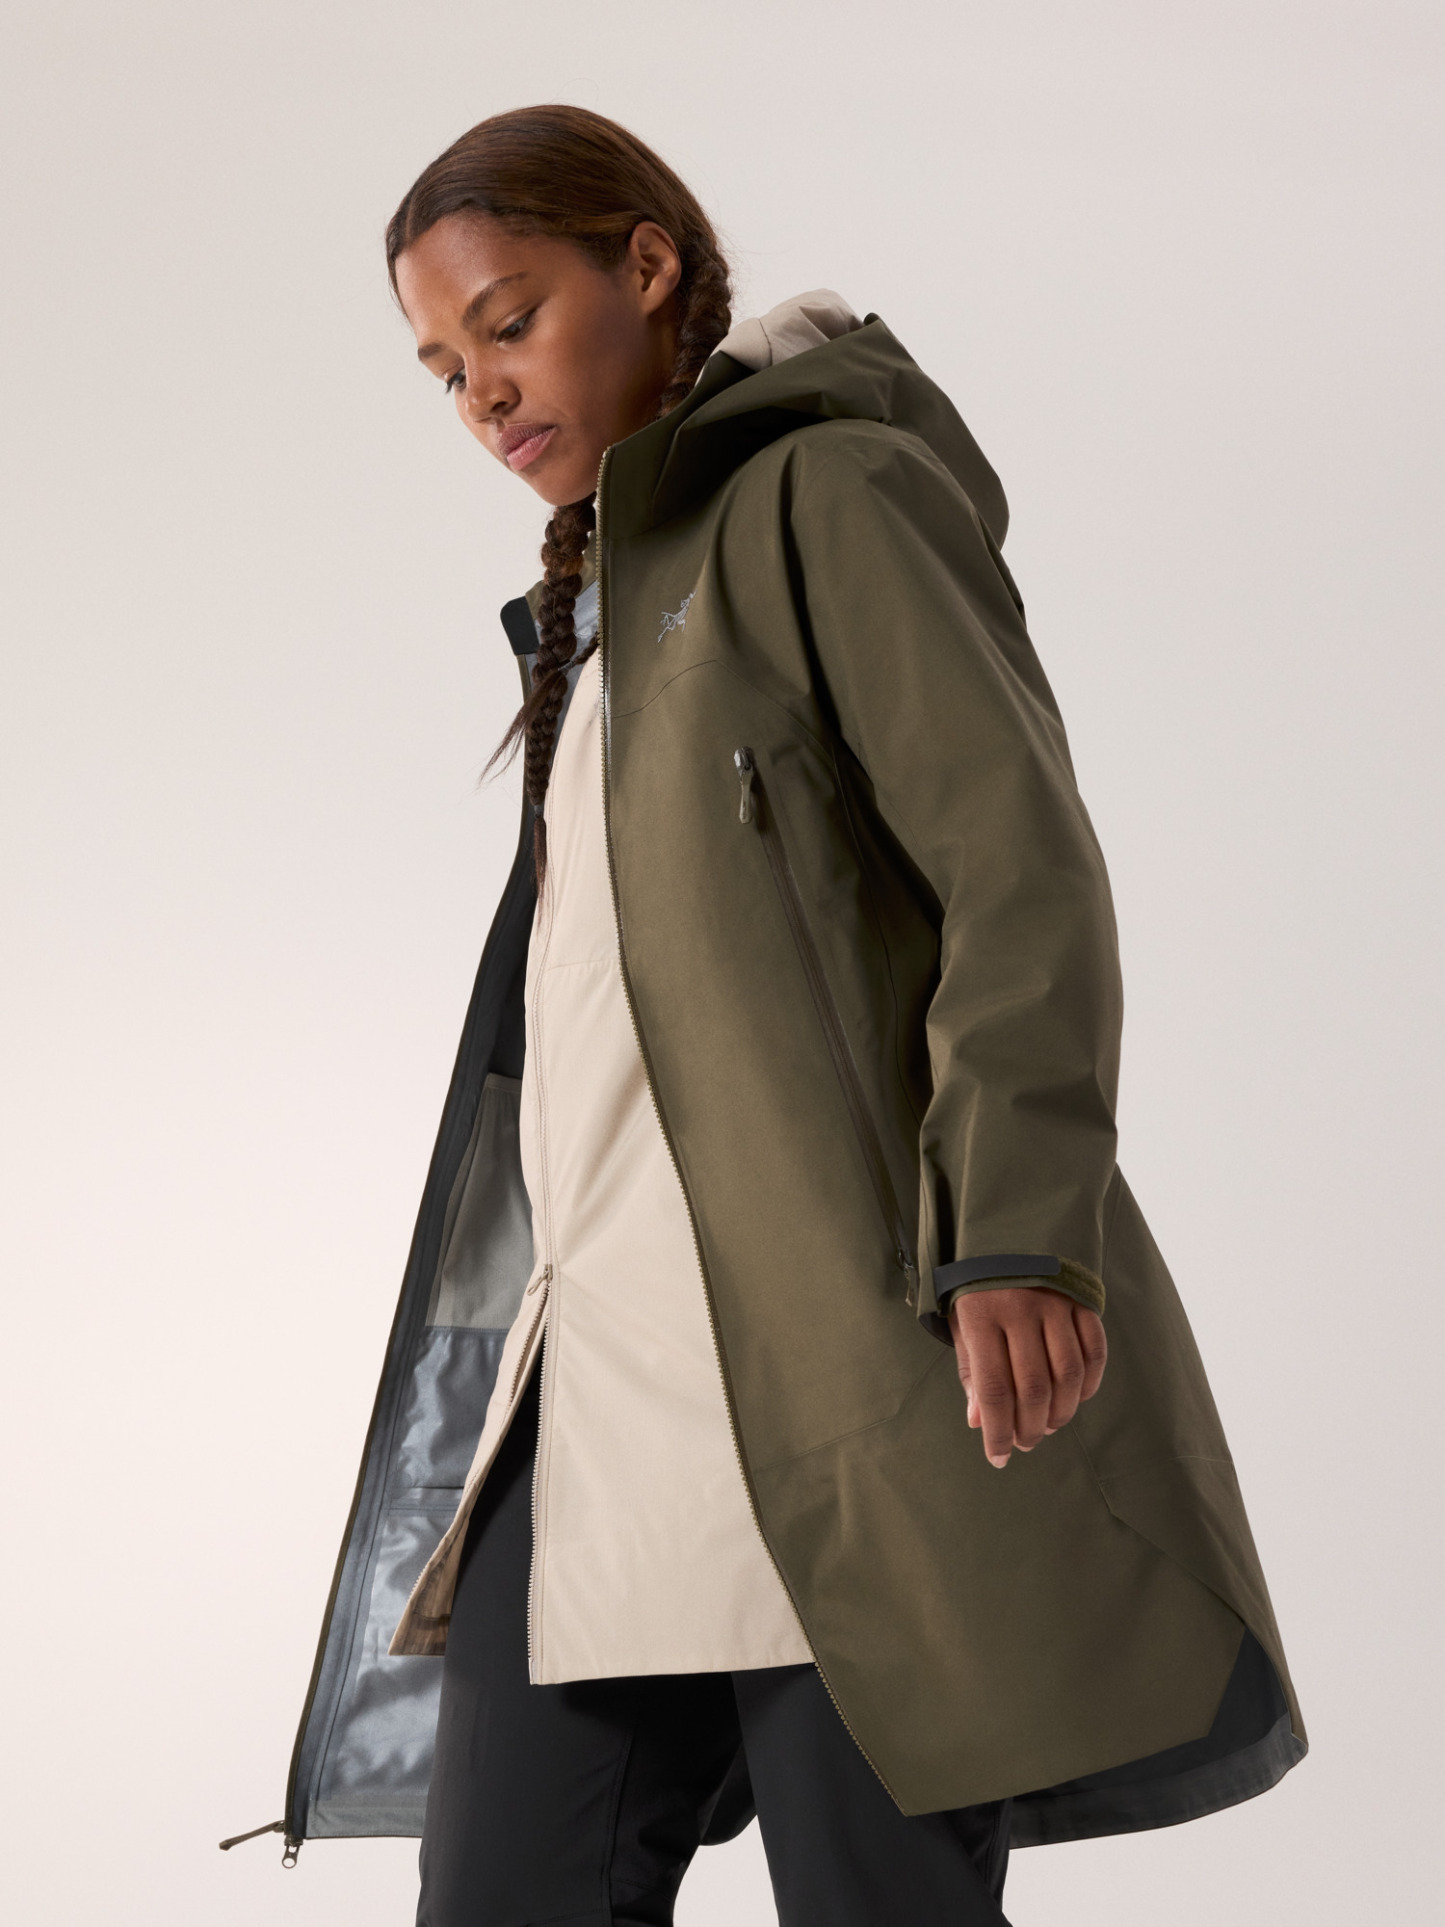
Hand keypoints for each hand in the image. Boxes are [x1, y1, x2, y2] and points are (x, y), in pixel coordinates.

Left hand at [948, 1286, 1106, 1468]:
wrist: (1008, 1231)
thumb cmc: (978, 1287)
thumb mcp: (962, 1323)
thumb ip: (972, 1371)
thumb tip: (980, 1422)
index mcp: (981, 1315)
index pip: (993, 1390)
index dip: (998, 1431)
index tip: (998, 1458)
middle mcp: (1020, 1309)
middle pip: (1034, 1388)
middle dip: (1030, 1427)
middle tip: (1026, 1443)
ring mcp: (1054, 1303)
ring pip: (1068, 1374)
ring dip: (1061, 1412)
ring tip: (1048, 1426)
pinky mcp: (1081, 1300)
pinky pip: (1094, 1351)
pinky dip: (1089, 1384)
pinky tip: (1076, 1399)